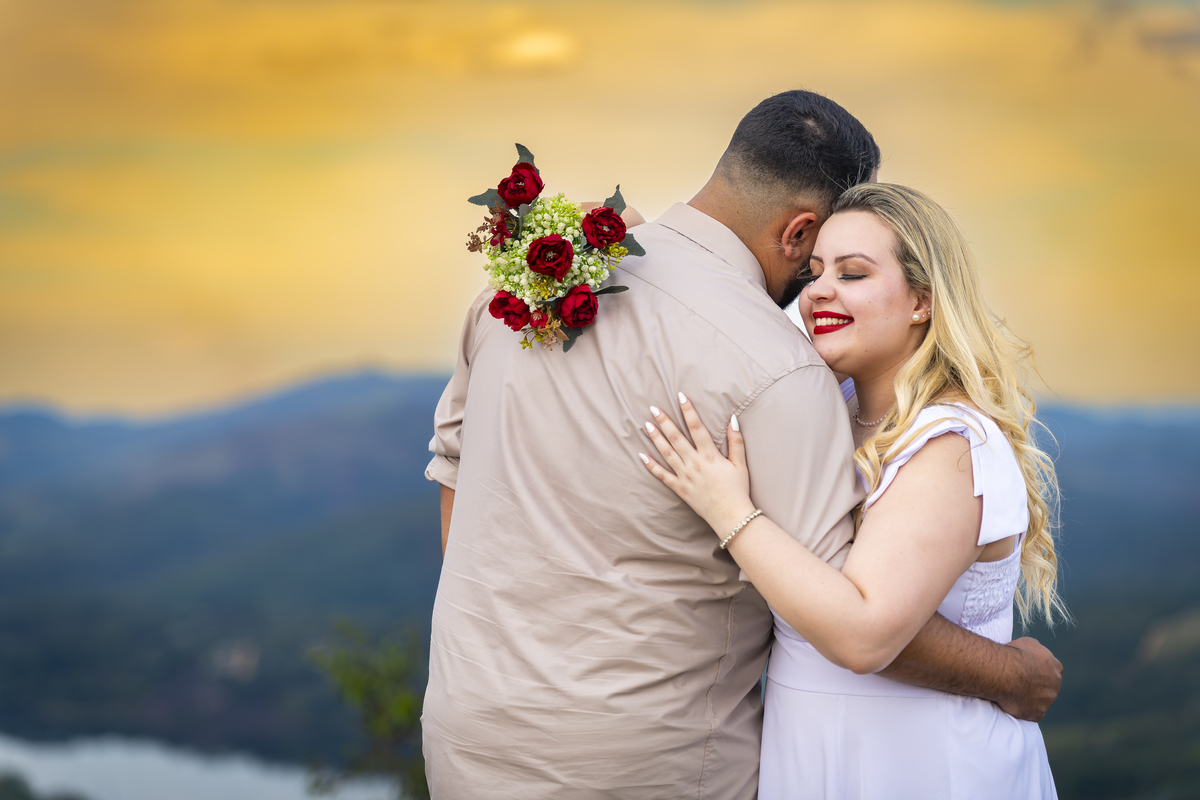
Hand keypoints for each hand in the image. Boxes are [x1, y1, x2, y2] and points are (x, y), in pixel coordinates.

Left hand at [639, 393, 754, 533]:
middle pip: (676, 437)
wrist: (731, 516)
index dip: (688, 410)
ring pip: (667, 453)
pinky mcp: (680, 489)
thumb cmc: (738, 490)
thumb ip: (736, 441)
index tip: (680, 396)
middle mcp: (694, 463)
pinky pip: (663, 476)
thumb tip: (732, 419)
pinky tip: (642, 456)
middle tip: (653, 408)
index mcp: (710, 455)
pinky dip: (652, 466)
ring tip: (647, 425)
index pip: (697, 427)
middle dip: (664, 421)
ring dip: (656, 438)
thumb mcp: (740, 464)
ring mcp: (685, 476)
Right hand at [996, 637, 1062, 721]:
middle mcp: (1055, 686)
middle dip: (1035, 685)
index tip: (1025, 670)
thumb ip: (1036, 649)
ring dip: (1029, 698)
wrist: (1007, 673)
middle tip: (1017, 682)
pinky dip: (1024, 710)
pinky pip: (1031, 713)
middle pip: (1047, 687)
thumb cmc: (1016, 655)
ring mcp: (1047, 702)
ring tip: (1012, 692)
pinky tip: (1013, 703)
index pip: (1050, 671)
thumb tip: (1035, 651)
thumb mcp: (1028, 642)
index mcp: (1056, 668)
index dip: (1037, 670)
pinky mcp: (1037, 714)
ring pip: (1040, 701)